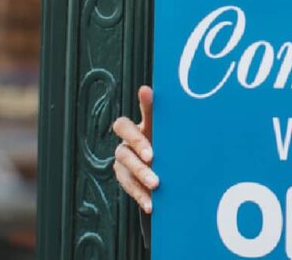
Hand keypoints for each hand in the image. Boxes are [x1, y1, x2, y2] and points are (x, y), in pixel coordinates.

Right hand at [112, 85, 158, 213]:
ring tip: (156, 185)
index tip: (149, 147)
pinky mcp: (125, 179)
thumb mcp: (164, 125)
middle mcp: (125, 145)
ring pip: (125, 169)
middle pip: (123, 150)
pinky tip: (152, 204)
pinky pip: (129, 188)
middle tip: (153, 159)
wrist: (169, 161)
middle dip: (137, 156)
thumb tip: (145, 88)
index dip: (133, 135)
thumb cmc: (166, 137)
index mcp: (134, 129)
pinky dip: (141, 196)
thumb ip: (154, 110)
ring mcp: (123, 163)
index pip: (122, 126)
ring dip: (140, 177)